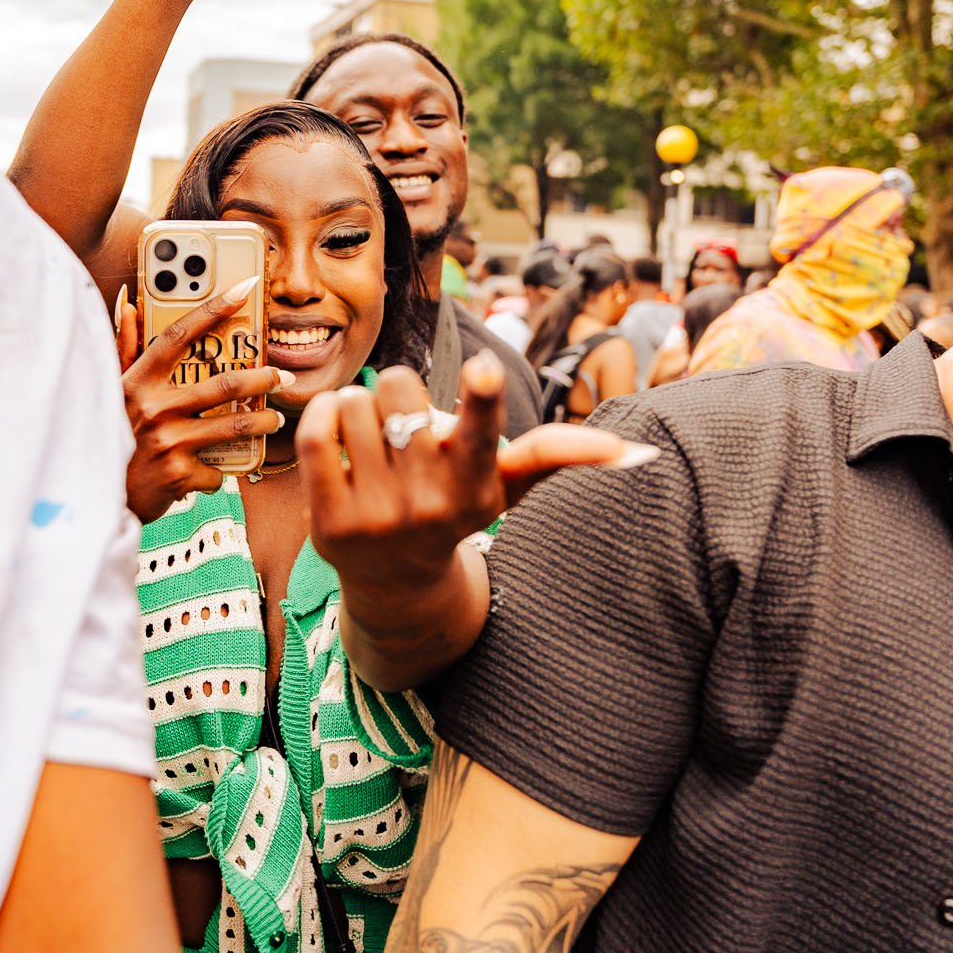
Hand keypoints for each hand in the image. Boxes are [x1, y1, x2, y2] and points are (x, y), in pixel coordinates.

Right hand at [116, 282, 292, 521]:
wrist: (97, 496)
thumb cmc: (109, 436)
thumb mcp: (111, 390)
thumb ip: (124, 347)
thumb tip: (129, 304)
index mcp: (139, 381)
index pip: (179, 335)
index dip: (213, 309)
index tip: (242, 291)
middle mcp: (155, 407)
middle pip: (225, 383)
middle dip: (263, 378)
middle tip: (280, 377)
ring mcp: (168, 441)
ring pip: (237, 425)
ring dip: (263, 422)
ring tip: (273, 420)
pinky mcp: (179, 474)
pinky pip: (218, 469)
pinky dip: (221, 471)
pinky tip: (215, 470)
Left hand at [298, 353, 656, 599]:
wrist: (397, 582)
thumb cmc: (456, 512)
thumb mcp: (508, 486)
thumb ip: (560, 455)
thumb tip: (637, 451)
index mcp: (477, 487)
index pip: (482, 437)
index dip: (484, 400)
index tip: (486, 369)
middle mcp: (429, 503)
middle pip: (400, 390)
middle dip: (400, 391)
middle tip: (404, 427)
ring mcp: (376, 515)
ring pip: (355, 404)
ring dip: (359, 407)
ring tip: (372, 441)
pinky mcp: (329, 519)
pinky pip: (315, 432)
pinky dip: (321, 414)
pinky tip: (335, 429)